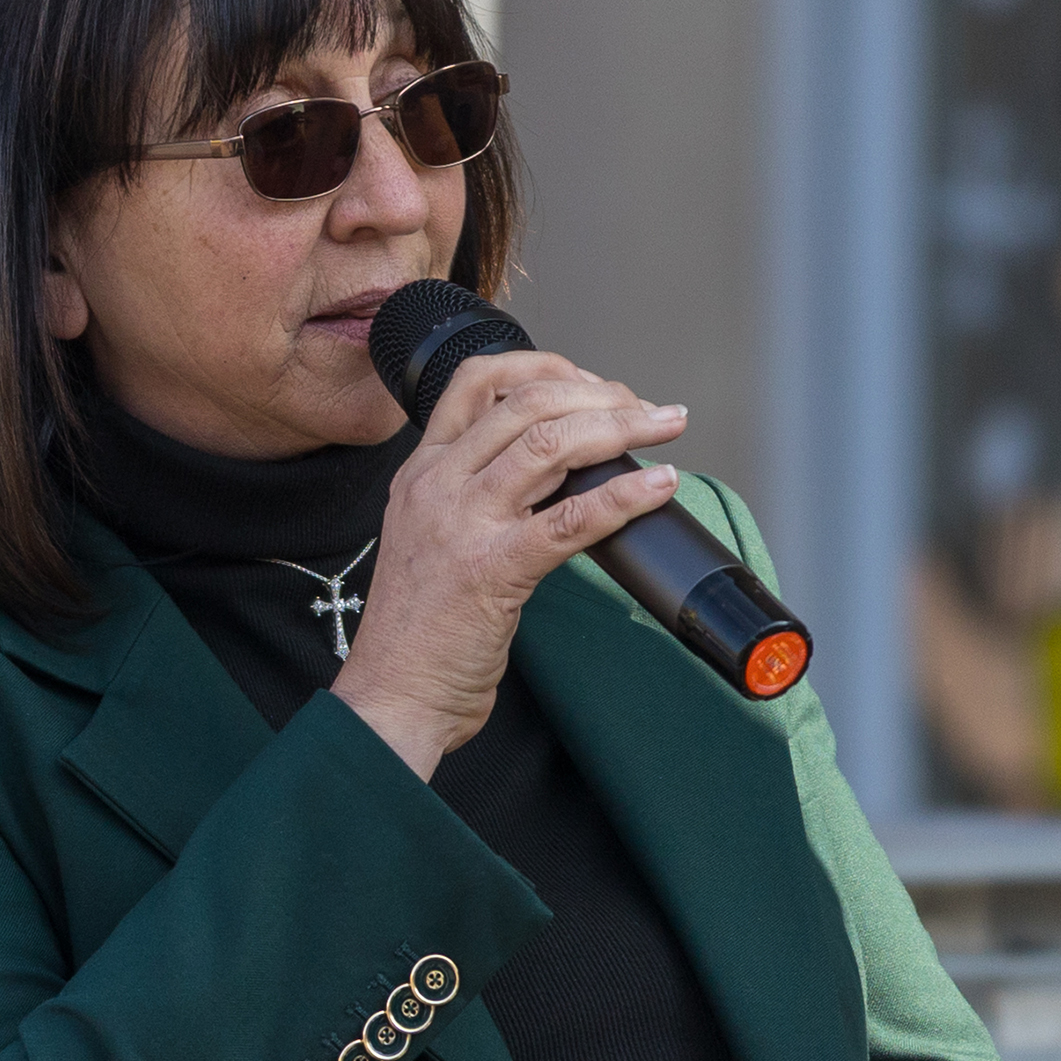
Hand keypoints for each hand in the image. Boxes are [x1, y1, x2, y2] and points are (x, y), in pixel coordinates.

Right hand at [334, 350, 685, 778]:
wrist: (393, 694)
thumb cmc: (420, 628)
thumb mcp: (432, 538)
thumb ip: (477, 496)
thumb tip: (559, 470)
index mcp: (420, 472)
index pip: (477, 381)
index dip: (545, 366)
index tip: (591, 382)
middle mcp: (437, 486)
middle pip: (527, 403)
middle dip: (600, 394)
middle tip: (646, 409)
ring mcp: (461, 525)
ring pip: (551, 445)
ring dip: (622, 426)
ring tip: (667, 426)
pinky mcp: (493, 571)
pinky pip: (571, 518)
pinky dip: (625, 496)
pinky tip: (659, 487)